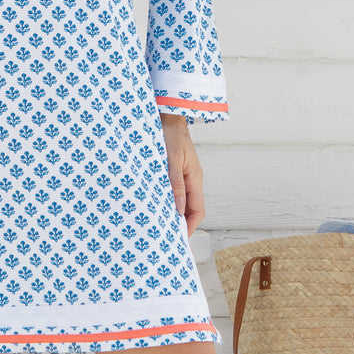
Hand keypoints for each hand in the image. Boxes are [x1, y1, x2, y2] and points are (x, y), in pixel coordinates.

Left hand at [160, 114, 204, 236]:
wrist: (168, 115)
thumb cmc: (170, 134)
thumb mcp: (172, 159)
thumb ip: (176, 183)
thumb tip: (179, 209)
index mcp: (195, 178)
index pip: (197, 210)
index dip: (190, 226)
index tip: (179, 239)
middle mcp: (192, 179)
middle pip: (190, 208)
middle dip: (181, 224)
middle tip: (167, 238)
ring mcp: (184, 174)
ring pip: (182, 200)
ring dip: (173, 212)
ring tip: (160, 225)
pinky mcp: (175, 169)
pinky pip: (174, 190)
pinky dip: (167, 200)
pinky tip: (156, 204)